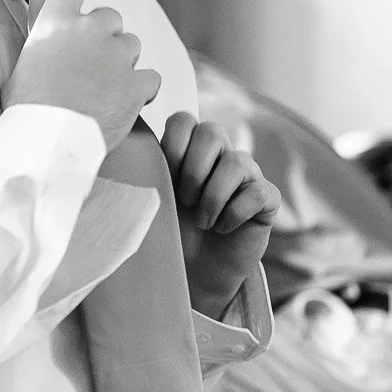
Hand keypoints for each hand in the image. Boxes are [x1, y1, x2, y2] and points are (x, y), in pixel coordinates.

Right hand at [1, 0, 160, 152]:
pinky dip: (143, 87)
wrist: (48, 142)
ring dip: (123, 60)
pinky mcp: (136, 85)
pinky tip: (130, 100)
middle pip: (110, 17)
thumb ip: (41, 49)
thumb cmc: (26, 110)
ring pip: (132, 45)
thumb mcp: (20, 67)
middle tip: (90, 62)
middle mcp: (89, 30)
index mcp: (56, 21)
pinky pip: (151, 77)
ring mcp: (116, 56)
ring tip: (106, 88)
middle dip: (104, 35)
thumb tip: (43, 51)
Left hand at [161, 112, 280, 318]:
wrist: (194, 271)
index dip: (172, 147)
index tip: (165, 178)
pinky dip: (235, 214)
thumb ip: (146, 168)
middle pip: (211, 131)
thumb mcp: (155, 197)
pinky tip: (223, 228)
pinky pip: (258, 192)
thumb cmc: (171, 228)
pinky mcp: (267, 198)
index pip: (183, 120)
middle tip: (184, 201)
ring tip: (202, 221)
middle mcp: (221, 153)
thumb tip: (124, 146)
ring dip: (212, 197)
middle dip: (193, 171)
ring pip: (237, 161)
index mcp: (189, 147)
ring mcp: (247, 174)